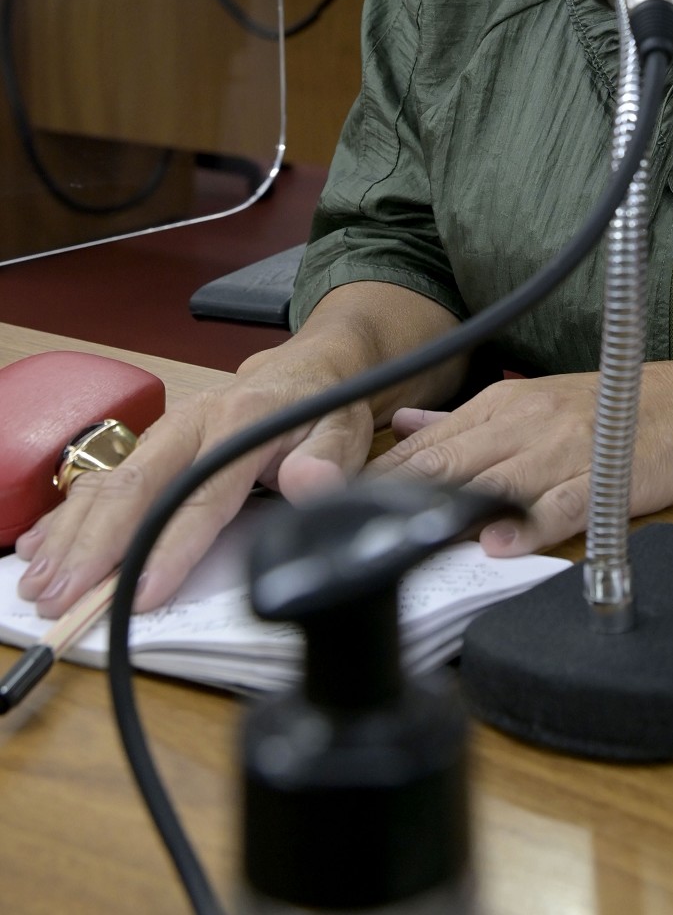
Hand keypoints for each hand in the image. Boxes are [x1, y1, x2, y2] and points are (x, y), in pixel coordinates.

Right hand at [13, 341, 374, 620]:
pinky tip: (38, 545)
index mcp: (242, 420)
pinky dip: (67, 513)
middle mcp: (194, 420)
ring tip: (40, 581)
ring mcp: (168, 429)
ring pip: (110, 480)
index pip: (203, 493)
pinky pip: (103, 475)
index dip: (172, 545)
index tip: (141, 591)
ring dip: (71, 533)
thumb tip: (309, 482)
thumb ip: (330, 458)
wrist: (310, 363)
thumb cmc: (326, 404)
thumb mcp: (346, 428)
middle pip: (137, 485)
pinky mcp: (153, 441)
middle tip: (64, 596)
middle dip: (96, 544)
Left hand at [373, 359, 672, 555]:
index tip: (332, 507)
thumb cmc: (614, 407)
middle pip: (447, 463)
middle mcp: (526, 422)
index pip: (426, 444)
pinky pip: (559, 505)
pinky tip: (500, 546)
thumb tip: (407, 425)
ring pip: (494, 483)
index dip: (378, 479)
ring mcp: (563, 449)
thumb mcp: (535, 399)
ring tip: (407, 541)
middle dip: (395, 498)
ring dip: (449, 513)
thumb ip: (467, 419)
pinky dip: (528, 526)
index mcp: (505, 403)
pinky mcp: (602, 477)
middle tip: (347, 531)